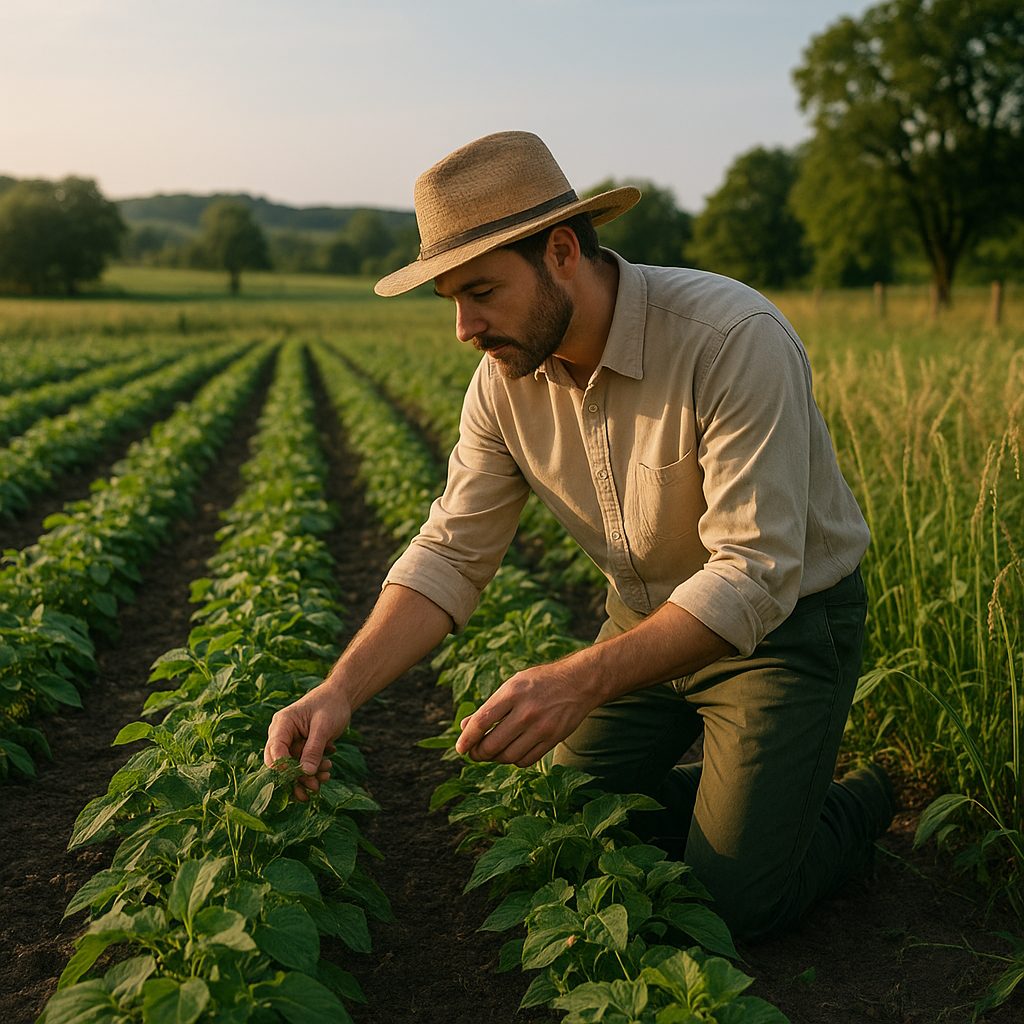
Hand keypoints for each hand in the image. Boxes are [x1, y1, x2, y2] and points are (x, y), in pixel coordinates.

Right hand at [264, 681, 351, 801]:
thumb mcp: (324, 727)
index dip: (283, 768)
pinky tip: (327, 769)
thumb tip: (306, 773)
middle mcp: (281, 734)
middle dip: (297, 777)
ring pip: (292, 767)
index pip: (275, 751)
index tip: (299, 777)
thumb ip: (314, 749)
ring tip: (327, 775)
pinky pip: (302, 764)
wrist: (340, 697)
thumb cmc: (331, 705)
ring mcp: (290, 741)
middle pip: (280, 763)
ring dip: (308, 775)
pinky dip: (314, 770)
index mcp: (282, 724)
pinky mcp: (299, 747)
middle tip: (315, 786)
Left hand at [454, 660, 600, 767]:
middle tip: (475, 752)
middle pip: (492, 745)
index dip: (466, 739)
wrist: (579, 682)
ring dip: (495, 758)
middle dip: (478, 753)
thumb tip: (465, 727)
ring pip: (508, 756)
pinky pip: (526, 760)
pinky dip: (514, 760)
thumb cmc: (540, 682)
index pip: (482, 721)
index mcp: (512, 692)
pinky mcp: (553, 739)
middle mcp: (526, 711)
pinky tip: (512, 752)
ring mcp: (541, 727)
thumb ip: (489, 706)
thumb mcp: (512, 684)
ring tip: (492, 752)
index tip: (460, 748)